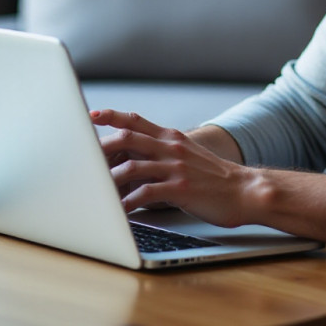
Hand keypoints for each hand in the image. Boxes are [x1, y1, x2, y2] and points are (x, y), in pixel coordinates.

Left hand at [90, 109, 255, 227]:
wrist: (245, 189)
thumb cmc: (215, 177)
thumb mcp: (189, 154)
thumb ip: (165, 151)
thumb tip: (138, 157)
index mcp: (172, 137)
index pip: (136, 120)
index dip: (113, 115)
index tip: (92, 113)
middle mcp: (171, 147)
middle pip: (128, 138)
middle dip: (101, 146)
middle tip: (80, 155)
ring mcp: (175, 167)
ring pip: (133, 167)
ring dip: (109, 179)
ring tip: (93, 190)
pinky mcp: (180, 188)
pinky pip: (146, 194)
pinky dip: (128, 203)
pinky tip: (117, 212)